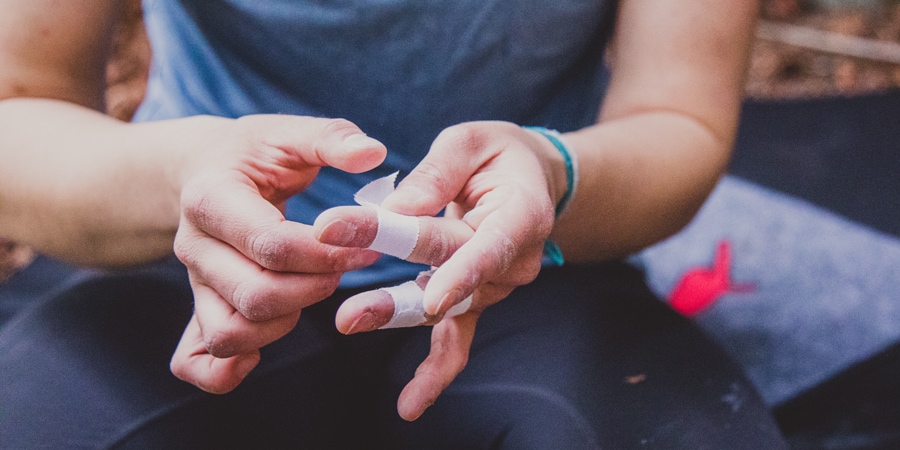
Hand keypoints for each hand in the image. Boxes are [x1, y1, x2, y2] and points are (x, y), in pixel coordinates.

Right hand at [169, 115, 385, 393]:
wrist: (202, 171)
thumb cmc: (254, 152)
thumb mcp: (289, 132)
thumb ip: (332, 138)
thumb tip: (374, 153)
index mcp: (211, 198)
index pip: (270, 244)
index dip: (326, 253)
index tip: (364, 245)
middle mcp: (194, 246)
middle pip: (253, 295)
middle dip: (314, 289)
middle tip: (349, 267)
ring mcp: (194, 282)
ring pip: (229, 333)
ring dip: (282, 326)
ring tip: (313, 292)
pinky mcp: (198, 307)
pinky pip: (195, 359)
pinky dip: (224, 372)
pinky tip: (258, 358)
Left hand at [314, 121, 566, 419]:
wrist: (533, 180)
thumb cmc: (498, 155)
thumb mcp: (469, 143)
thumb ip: (434, 174)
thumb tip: (392, 209)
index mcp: (522, 214)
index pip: (485, 245)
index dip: (454, 269)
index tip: (423, 291)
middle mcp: (515, 260)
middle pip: (452, 276)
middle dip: (399, 290)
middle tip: (350, 310)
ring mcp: (496, 287)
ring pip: (444, 307)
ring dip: (396, 315)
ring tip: (350, 322)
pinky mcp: (476, 299)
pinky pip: (459, 339)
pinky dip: (436, 372)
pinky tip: (410, 404)